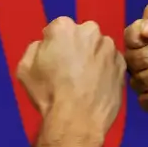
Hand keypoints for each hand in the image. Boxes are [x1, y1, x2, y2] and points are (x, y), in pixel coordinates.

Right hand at [16, 16, 126, 131]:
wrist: (77, 119)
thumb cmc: (48, 93)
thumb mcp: (25, 67)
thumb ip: (36, 48)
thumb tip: (46, 45)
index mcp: (64, 27)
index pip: (57, 28)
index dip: (53, 45)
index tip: (52, 60)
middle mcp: (90, 31)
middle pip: (81, 35)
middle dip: (76, 47)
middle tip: (70, 70)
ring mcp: (110, 47)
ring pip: (98, 48)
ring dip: (92, 58)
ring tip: (85, 81)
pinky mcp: (122, 64)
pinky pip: (111, 63)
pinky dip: (106, 70)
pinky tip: (97, 87)